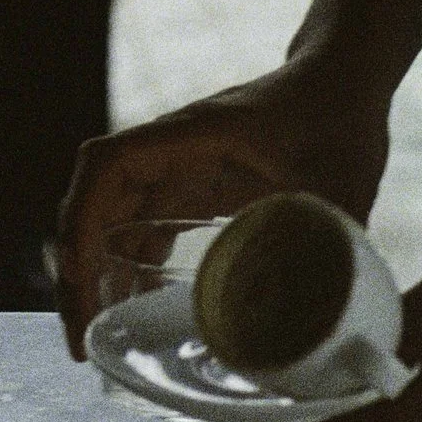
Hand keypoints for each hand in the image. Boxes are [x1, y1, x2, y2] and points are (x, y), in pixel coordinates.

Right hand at [55, 57, 390, 358]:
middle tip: (80, 340)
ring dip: (96, 274)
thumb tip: (329, 316)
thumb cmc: (340, 116)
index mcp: (195, 134)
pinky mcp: (195, 189)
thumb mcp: (344, 179)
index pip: (110, 165)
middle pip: (95, 201)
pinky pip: (144, 229)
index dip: (83, 218)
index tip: (81, 274)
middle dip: (78, 269)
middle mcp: (173, 150)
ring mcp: (179, 170)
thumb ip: (332, 239)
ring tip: (96, 339)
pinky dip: (131, 269)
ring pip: (114, 221)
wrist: (343, 81)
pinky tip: (135, 313)